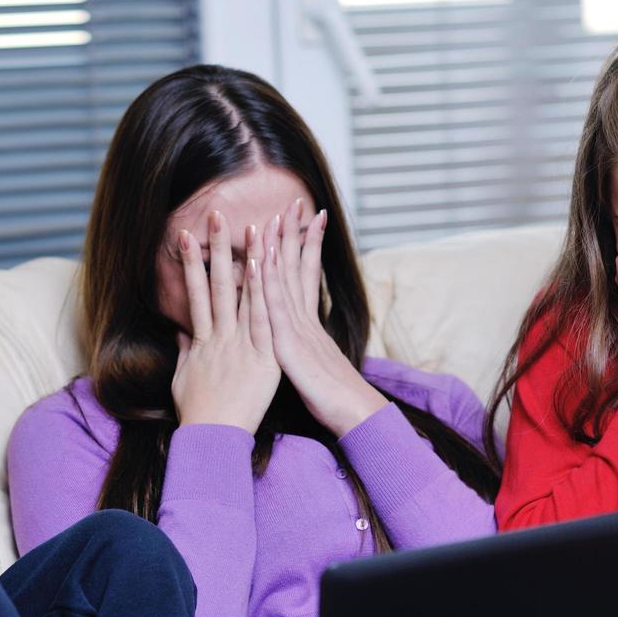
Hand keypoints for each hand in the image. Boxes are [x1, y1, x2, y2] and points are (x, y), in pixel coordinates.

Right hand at [171, 211, 279, 432]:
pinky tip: (262, 265)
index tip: (186, 237)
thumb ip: (185, 352)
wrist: (212, 437)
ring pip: (242, 294)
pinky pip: (262, 318)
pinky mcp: (261, 356)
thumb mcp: (185, 379)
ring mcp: (240, 344)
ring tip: (249, 226)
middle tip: (215, 215)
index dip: (191, 264)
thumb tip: (180, 332)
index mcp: (202, 341)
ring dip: (245, 259)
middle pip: (215, 284)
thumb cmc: (199, 414)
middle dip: (215, 249)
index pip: (195, 293)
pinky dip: (260, 291)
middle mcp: (219, 336)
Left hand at [260, 198, 387, 435]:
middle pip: (299, 268)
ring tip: (281, 215)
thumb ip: (297, 346)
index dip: (304, 246)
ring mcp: (298, 329)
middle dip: (297, 234)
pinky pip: (276, 308)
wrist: (352, 415)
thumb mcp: (308, 365)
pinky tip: (264, 258)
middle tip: (297, 201)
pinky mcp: (290, 345)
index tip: (305, 218)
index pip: (304, 276)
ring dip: (283, 246)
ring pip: (286, 280)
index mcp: (307, 324)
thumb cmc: (331, 397)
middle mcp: (304, 320)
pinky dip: (269, 282)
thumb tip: (290, 337)